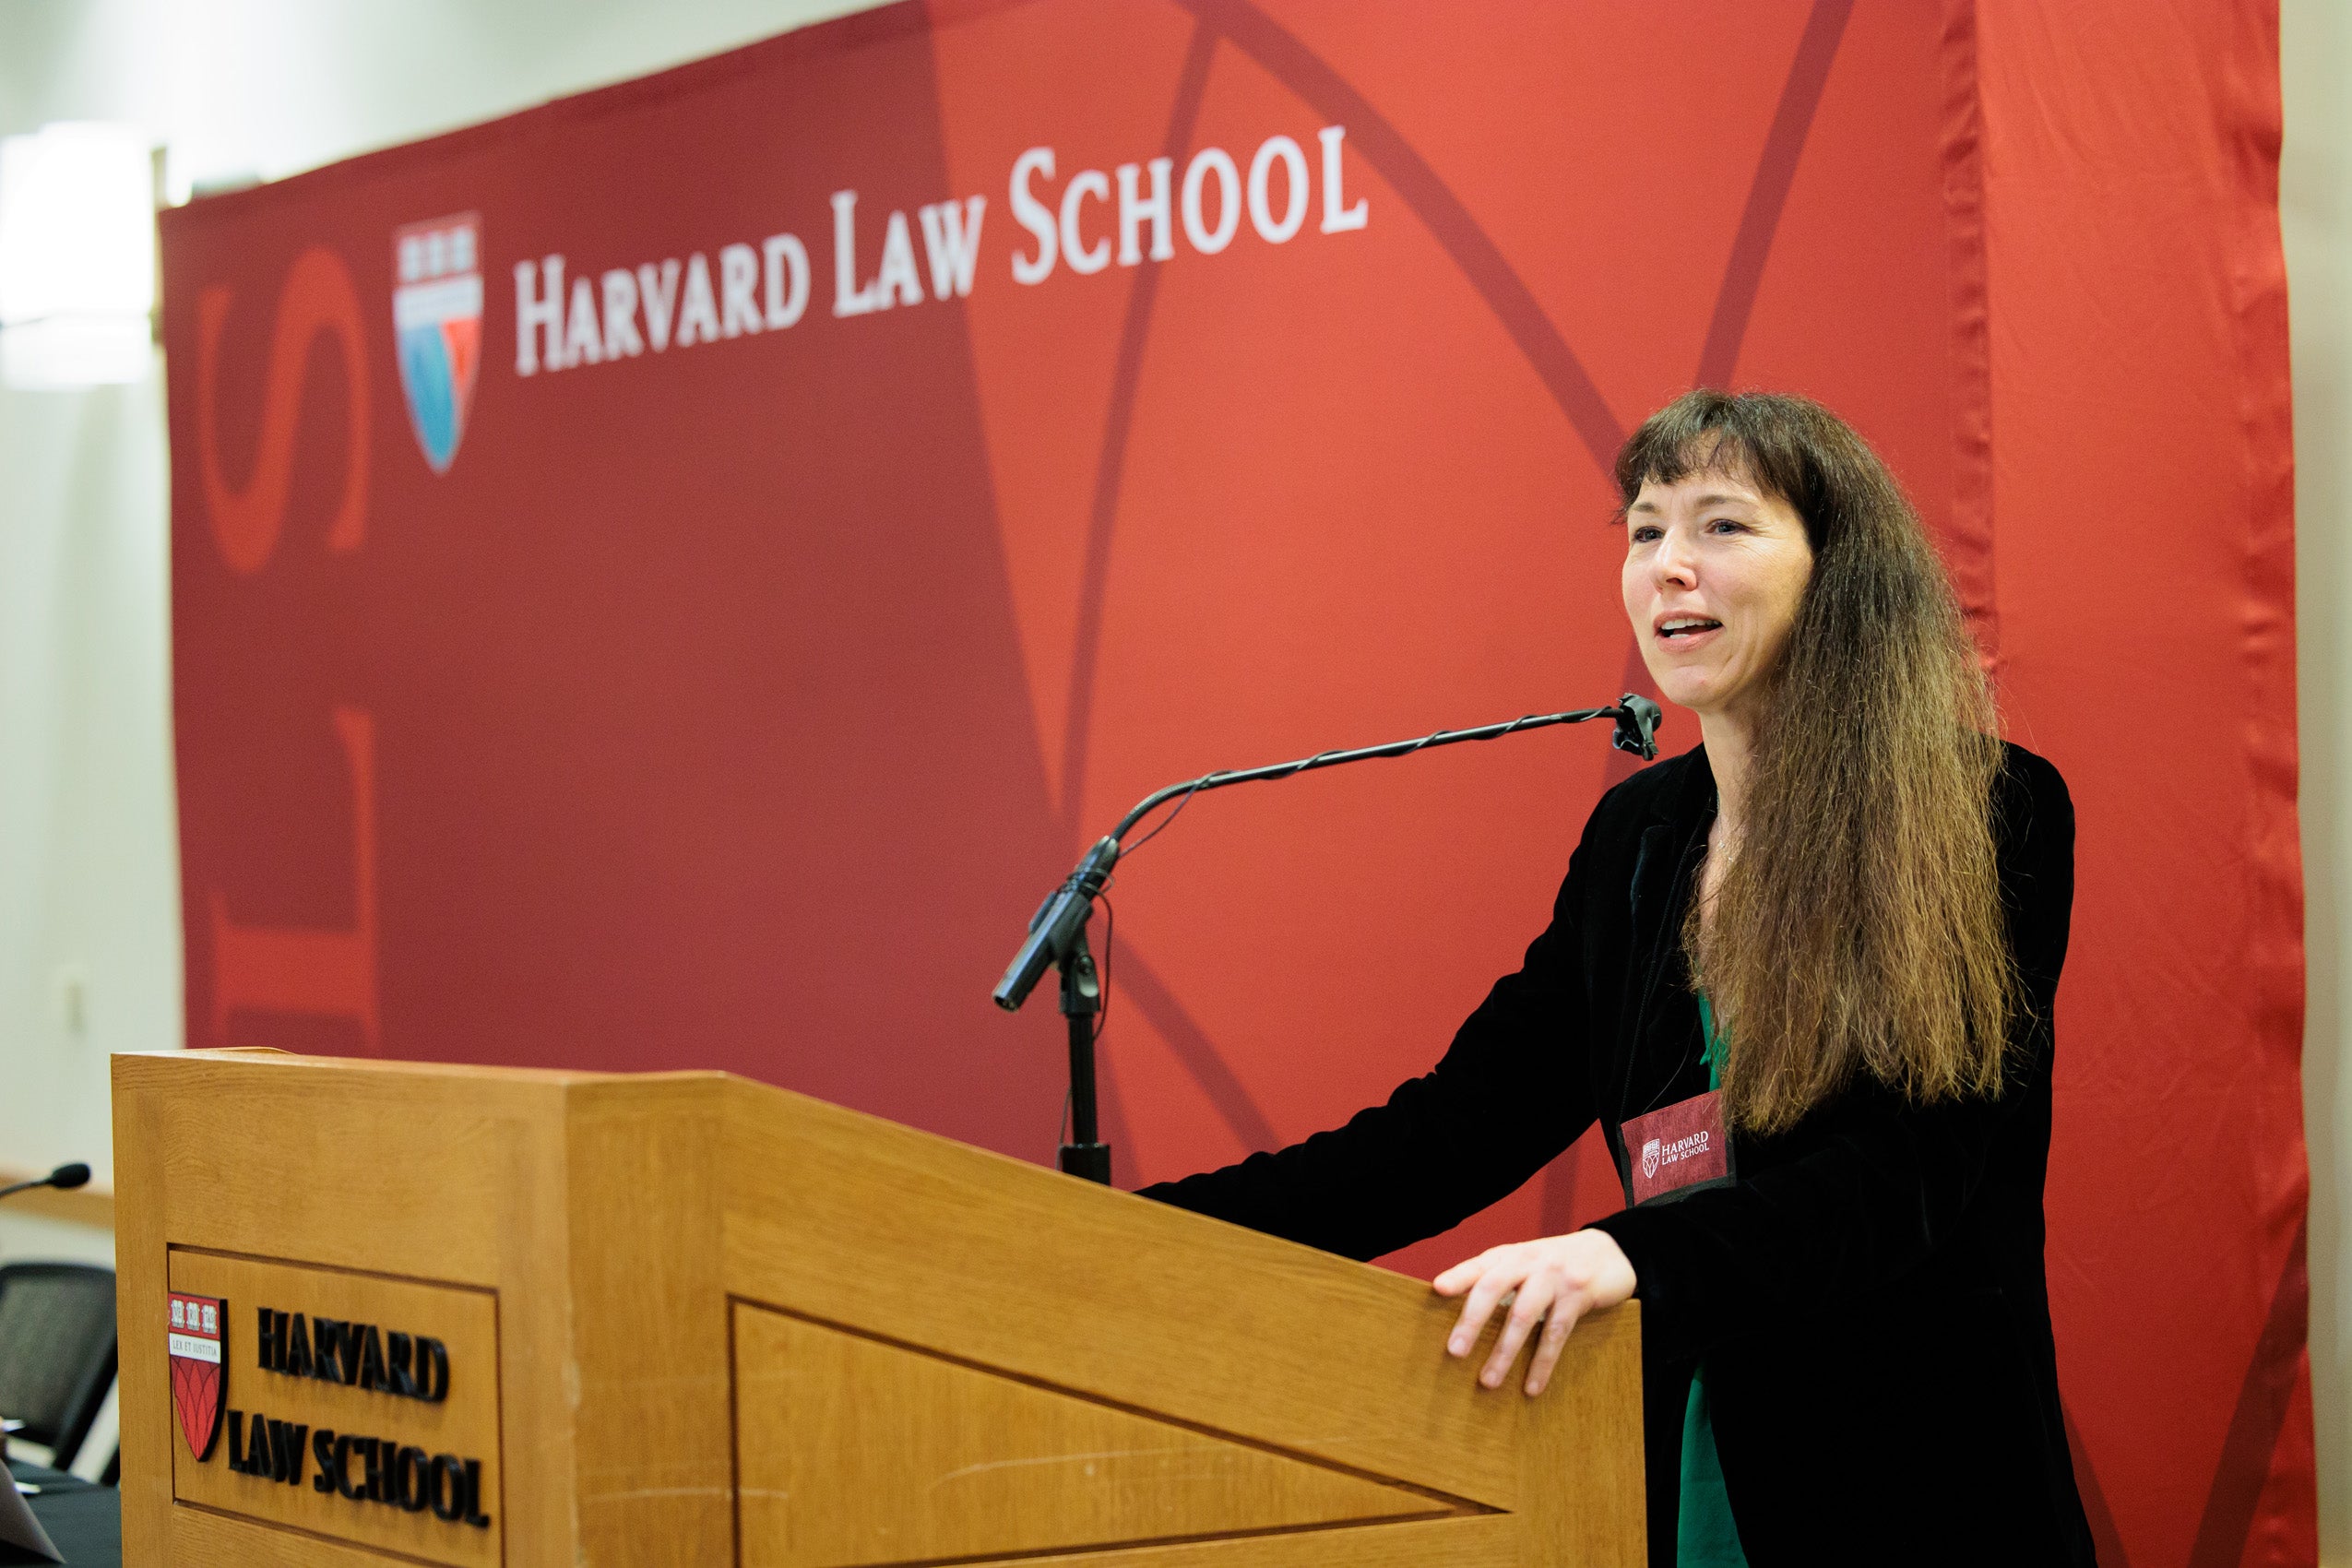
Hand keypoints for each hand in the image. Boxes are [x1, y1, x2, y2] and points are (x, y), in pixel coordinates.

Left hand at [1431, 1229, 1635, 1395]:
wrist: (1608, 1252)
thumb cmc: (1553, 1265)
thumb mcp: (1525, 1263)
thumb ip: (1496, 1279)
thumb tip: (1458, 1314)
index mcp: (1510, 1254)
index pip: (1479, 1264)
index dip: (1459, 1276)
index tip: (1437, 1290)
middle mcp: (1528, 1261)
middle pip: (1494, 1287)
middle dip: (1473, 1320)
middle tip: (1455, 1351)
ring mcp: (1554, 1277)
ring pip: (1524, 1315)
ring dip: (1504, 1351)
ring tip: (1488, 1381)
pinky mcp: (1577, 1296)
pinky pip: (1556, 1333)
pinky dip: (1542, 1363)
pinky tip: (1532, 1387)